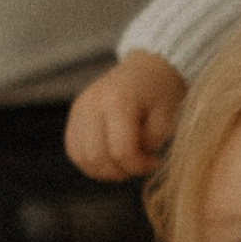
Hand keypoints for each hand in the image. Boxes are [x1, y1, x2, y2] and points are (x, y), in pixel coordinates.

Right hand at [65, 50, 184, 180]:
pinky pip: (74, 150)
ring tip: (124, 162)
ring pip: (81, 158)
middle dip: (119, 171)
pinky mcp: (73, 116)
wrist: (146, 70)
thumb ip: (149, 144)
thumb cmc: (160, 94)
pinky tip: (111, 157)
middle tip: (138, 164)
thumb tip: (132, 163)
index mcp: (119, 101)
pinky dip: (91, 162)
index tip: (153, 162)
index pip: (121, 152)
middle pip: (96, 158)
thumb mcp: (166, 119)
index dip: (138, 166)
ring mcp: (79, 109)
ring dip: (104, 170)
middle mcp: (92, 104)